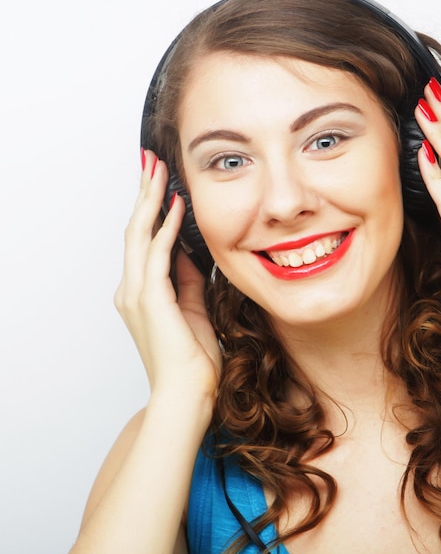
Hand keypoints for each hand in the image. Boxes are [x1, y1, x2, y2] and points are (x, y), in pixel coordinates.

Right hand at [114, 150, 220, 403]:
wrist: (188, 392)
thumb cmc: (193, 357)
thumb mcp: (194, 308)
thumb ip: (188, 279)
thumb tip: (192, 252)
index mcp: (142, 293)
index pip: (143, 240)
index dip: (151, 209)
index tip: (160, 182)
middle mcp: (132, 289)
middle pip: (135, 230)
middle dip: (144, 193)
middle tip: (150, 162)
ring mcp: (137, 294)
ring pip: (139, 235)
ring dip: (151, 200)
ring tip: (158, 170)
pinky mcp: (150, 300)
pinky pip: (157, 254)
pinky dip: (166, 227)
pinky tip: (176, 206)